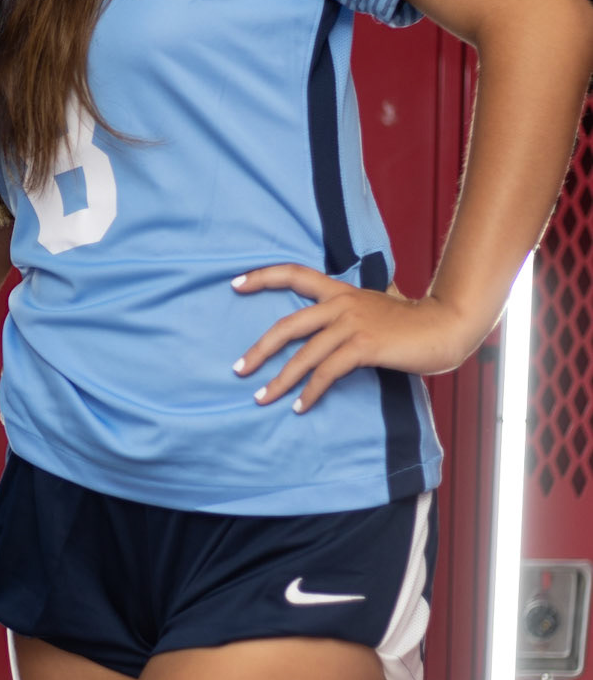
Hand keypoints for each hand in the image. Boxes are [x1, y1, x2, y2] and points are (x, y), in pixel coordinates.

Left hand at [233, 265, 474, 412]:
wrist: (445, 326)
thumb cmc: (411, 324)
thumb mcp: (375, 307)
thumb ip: (350, 312)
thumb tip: (328, 328)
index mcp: (341, 291)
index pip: (294, 273)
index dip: (262, 276)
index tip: (234, 284)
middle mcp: (342, 303)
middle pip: (288, 324)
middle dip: (259, 349)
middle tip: (239, 369)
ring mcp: (353, 324)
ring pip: (305, 354)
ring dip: (281, 380)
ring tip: (262, 398)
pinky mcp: (365, 346)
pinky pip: (328, 372)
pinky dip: (311, 391)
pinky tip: (301, 406)